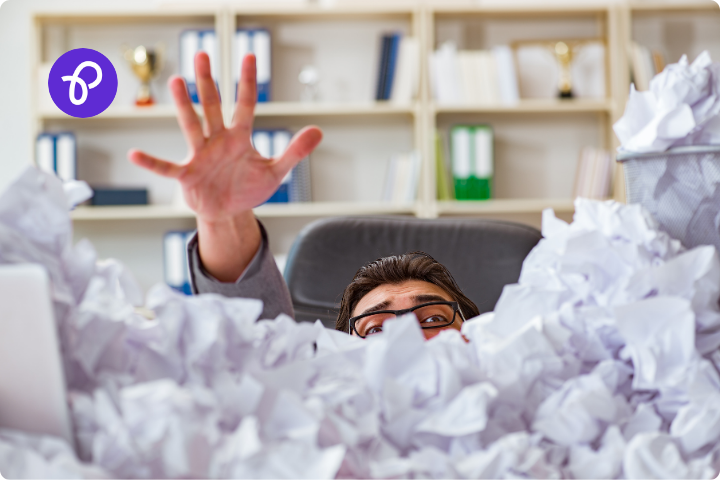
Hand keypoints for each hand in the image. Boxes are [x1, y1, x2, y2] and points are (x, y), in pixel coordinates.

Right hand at [128, 52, 322, 280]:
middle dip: (209, 82)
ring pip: (191, 125)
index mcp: (240, 138)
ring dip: (184, 105)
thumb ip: (295, 151)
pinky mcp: (187, 176)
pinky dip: (152, 162)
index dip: (248, 82)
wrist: (229, 212)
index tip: (249, 56)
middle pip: (213, 107)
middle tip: (202, 54)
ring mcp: (200, 155)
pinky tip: (136, 155)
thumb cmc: (249, 187)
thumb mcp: (276, 171)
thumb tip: (318, 130)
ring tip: (176, 81)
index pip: (245, 104)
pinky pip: (167, 167)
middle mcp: (218, 140)